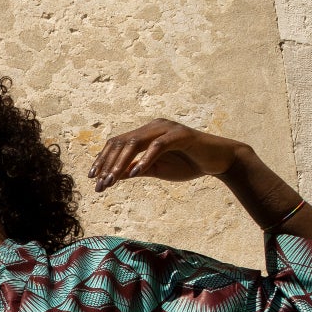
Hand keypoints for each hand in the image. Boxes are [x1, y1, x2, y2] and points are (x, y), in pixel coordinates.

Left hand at [88, 118, 247, 191]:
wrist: (218, 161)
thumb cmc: (188, 164)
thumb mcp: (157, 169)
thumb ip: (137, 169)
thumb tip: (116, 176)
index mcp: (147, 133)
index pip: (117, 143)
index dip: (103, 159)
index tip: (93, 178)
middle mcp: (154, 127)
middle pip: (122, 142)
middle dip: (108, 164)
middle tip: (100, 185)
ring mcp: (167, 129)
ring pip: (135, 142)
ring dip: (121, 163)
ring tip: (112, 181)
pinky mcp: (181, 135)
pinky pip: (158, 146)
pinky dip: (145, 159)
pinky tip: (136, 174)